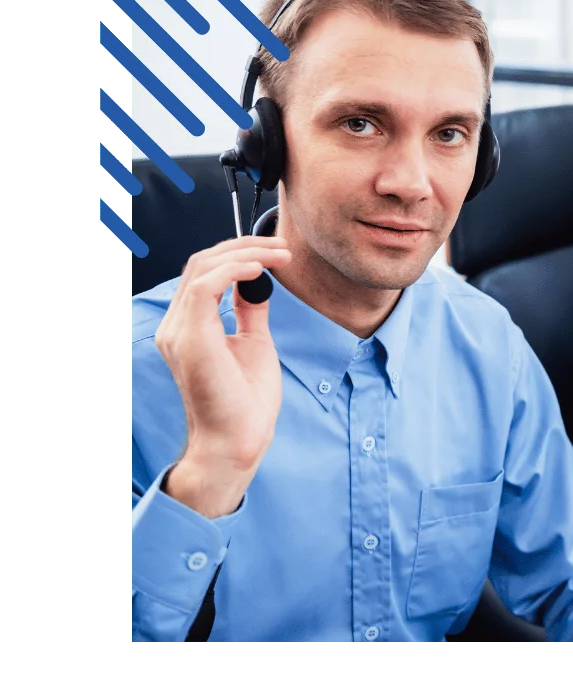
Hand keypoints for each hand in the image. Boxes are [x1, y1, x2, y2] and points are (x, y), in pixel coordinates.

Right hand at [154, 236, 292, 516]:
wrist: (237, 441)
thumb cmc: (245, 400)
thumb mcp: (252, 342)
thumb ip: (249, 309)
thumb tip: (257, 280)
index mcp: (187, 326)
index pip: (204, 271)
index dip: (240, 253)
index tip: (277, 253)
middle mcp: (175, 325)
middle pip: (201, 262)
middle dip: (245, 246)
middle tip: (283, 248)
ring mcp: (178, 330)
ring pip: (203, 267)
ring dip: (247, 253)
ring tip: (281, 256)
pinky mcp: (190, 337)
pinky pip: (206, 285)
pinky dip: (236, 269)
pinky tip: (262, 269)